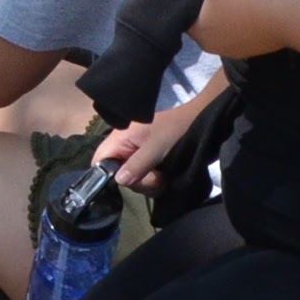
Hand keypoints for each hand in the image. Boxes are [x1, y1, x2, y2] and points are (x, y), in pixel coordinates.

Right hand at [93, 84, 207, 191]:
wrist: (199, 116)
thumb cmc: (175, 127)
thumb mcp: (157, 147)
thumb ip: (137, 165)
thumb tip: (118, 181)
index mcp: (120, 138)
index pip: (100, 161)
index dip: (107, 175)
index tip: (129, 180)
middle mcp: (125, 146)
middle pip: (118, 174)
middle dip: (138, 181)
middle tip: (157, 177)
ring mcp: (137, 153)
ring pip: (133, 178)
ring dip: (149, 183)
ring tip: (164, 176)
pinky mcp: (149, 159)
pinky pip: (144, 176)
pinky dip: (155, 181)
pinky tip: (166, 176)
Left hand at [173, 0, 292, 58]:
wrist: (291, 13)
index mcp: (200, 34)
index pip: (183, 15)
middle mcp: (215, 47)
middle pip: (203, 21)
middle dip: (207, 4)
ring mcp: (238, 50)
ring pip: (224, 26)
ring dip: (227, 12)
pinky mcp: (258, 48)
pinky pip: (242, 30)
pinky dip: (243, 18)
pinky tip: (252, 3)